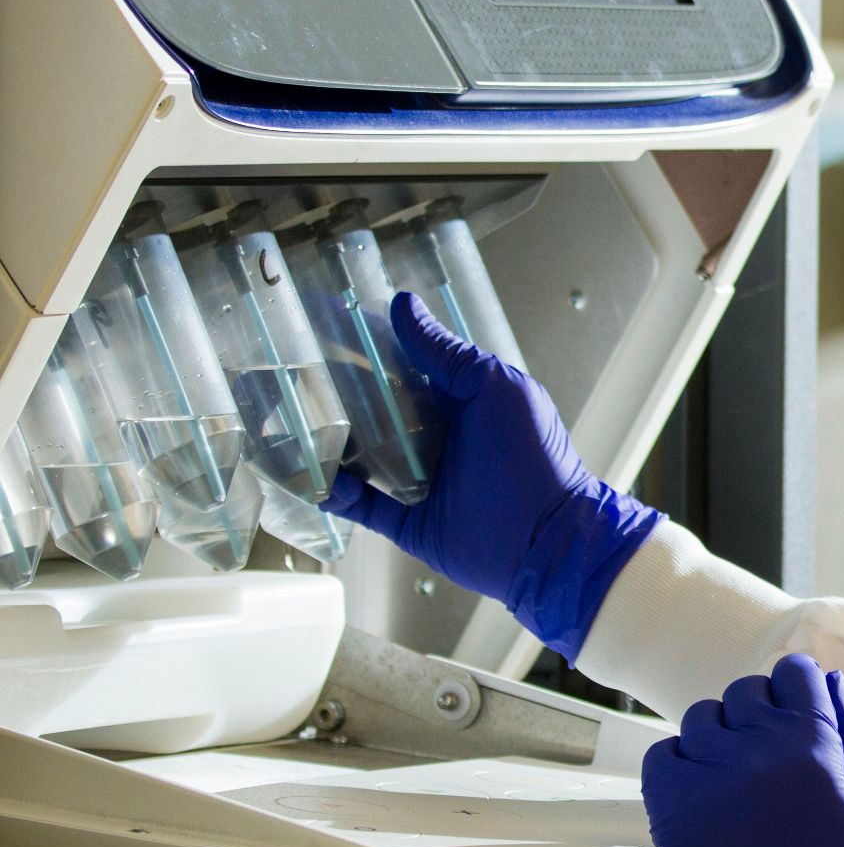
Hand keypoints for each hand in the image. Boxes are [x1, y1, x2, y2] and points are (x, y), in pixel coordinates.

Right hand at [321, 292, 660, 659]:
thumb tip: (404, 306)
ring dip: (332, 443)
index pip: (406, 367)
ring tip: (294, 424)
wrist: (546, 540)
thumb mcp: (494, 388)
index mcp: (460, 402)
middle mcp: (439, 438)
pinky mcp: (411, 522)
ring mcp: (423, 480)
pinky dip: (339, 493)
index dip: (369, 348)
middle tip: (293, 375)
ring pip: (364, 456)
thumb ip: (447, 353)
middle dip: (339, 396)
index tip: (328, 325)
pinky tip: (320, 477)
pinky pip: (364, 506)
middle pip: (377, 411)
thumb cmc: (534, 457)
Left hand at [643, 654, 843, 846]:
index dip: (796, 687)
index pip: (793, 671)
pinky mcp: (669, 801)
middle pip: (747, 691)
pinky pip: (663, 751)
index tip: (795, 709)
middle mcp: (757, 747)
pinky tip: (703, 794)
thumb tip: (833, 687)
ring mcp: (707, 771)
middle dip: (759, 714)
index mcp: (813, 743)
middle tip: (768, 757)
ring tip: (734, 778)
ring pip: (704, 716)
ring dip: (719, 738)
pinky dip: (679, 764)